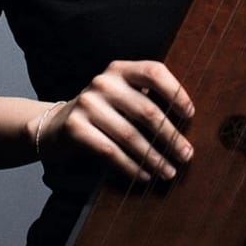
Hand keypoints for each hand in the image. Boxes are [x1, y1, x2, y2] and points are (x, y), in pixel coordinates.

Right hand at [33, 60, 195, 182]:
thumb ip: (148, 100)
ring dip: (154, 158)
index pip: (153, 71)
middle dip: (170, 137)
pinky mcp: (75, 128)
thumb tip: (188, 125)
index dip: (175, 92)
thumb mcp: (122, 96)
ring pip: (130, 135)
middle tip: (186, 155)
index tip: (190, 114)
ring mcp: (87, 104)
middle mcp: (103, 82)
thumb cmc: (103, 113)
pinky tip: (144, 176)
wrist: (55, 125)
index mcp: (119, 70)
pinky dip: (131, 166)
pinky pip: (111, 152)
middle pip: (147, 110)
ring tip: (169, 172)